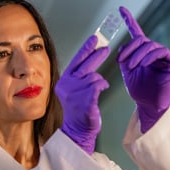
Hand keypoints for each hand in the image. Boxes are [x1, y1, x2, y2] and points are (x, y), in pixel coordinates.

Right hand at [55, 35, 109, 154]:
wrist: (77, 130)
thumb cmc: (78, 111)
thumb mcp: (73, 91)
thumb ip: (78, 77)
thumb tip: (90, 59)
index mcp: (64, 81)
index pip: (75, 61)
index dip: (86, 49)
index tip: (93, 38)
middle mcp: (68, 85)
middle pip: (85, 65)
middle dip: (97, 55)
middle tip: (106, 49)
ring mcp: (76, 92)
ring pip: (94, 76)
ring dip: (99, 81)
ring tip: (99, 88)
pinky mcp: (86, 99)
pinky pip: (99, 85)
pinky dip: (103, 85)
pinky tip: (103, 89)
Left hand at [116, 6, 169, 132]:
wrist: (149, 105)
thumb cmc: (139, 91)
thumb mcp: (127, 73)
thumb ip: (124, 59)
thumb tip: (121, 47)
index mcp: (142, 52)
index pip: (136, 33)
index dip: (129, 20)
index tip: (121, 9)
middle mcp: (153, 52)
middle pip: (141, 40)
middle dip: (129, 48)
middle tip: (120, 60)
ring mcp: (163, 56)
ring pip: (150, 46)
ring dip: (138, 54)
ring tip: (131, 66)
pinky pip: (161, 52)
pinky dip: (150, 56)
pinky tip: (144, 64)